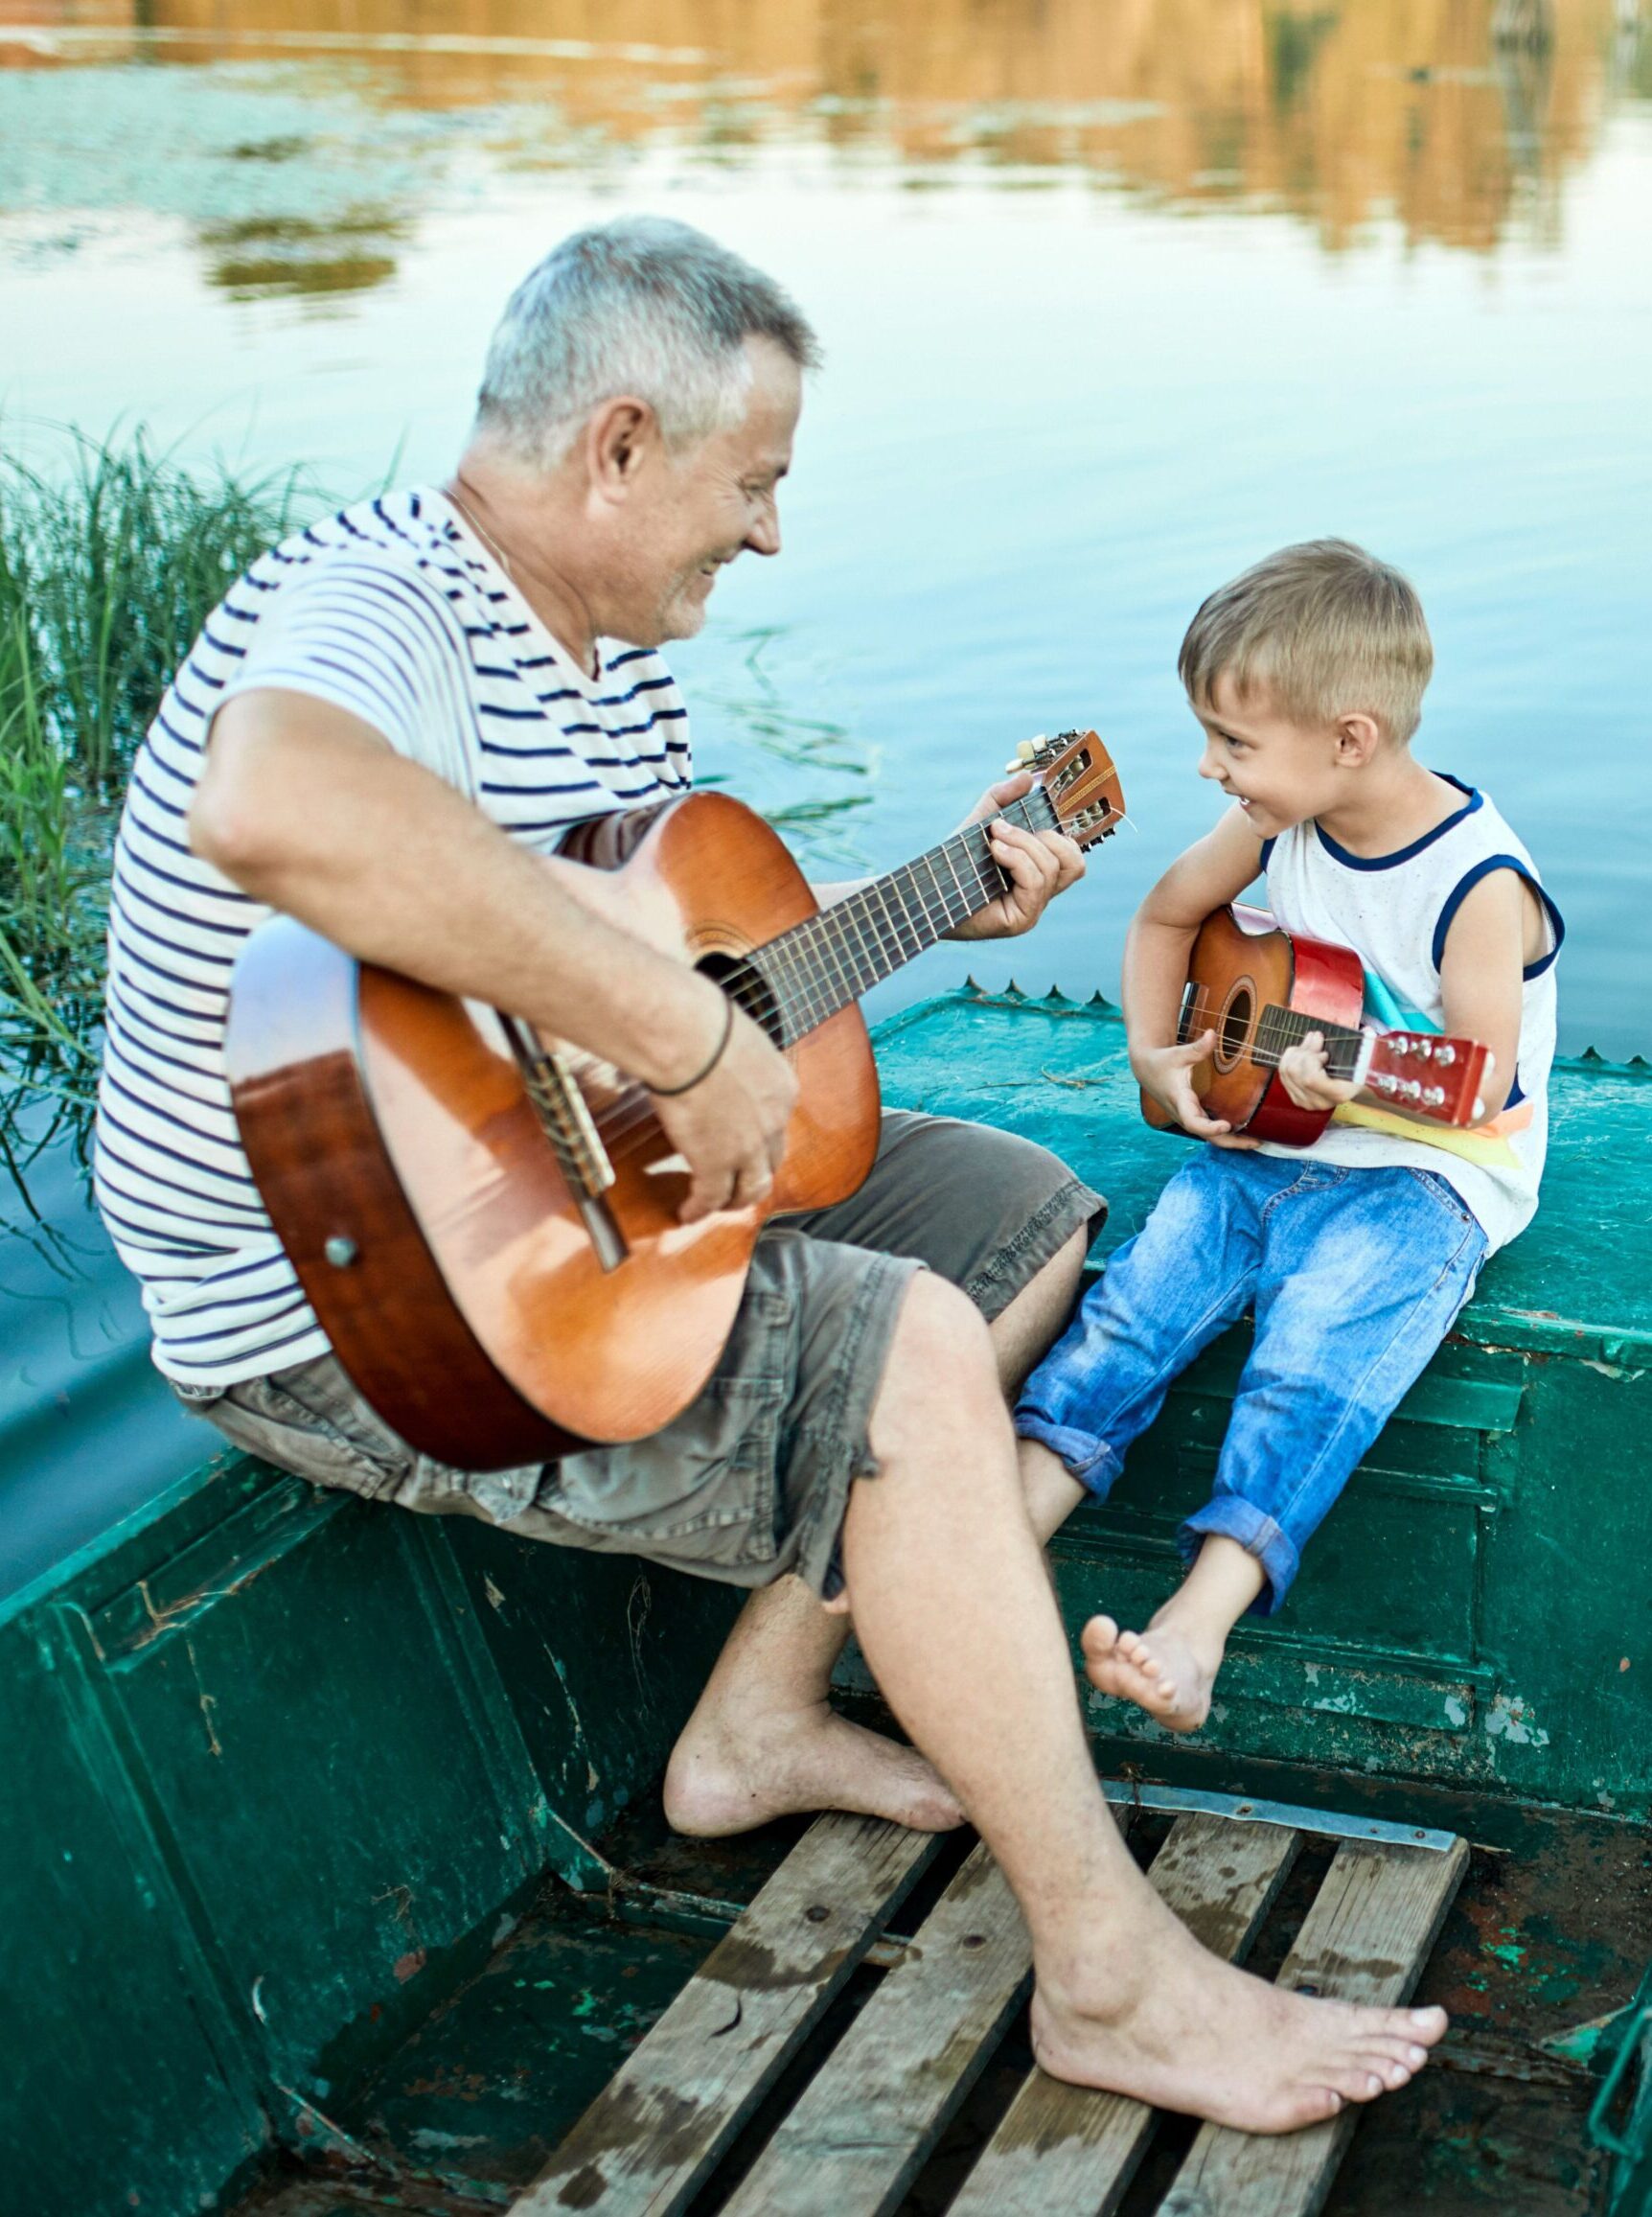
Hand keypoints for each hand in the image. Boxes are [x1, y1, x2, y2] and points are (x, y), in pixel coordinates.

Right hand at [647, 985, 797, 1223]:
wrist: (688, 1036)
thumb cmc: (701, 1020)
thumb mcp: (732, 1036)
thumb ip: (728, 1052)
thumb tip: (706, 1047)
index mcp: (781, 1087)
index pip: (777, 1122)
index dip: (762, 1138)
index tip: (746, 1142)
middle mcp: (774, 1121)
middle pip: (771, 1161)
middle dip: (756, 1175)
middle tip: (739, 1183)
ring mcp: (748, 1148)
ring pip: (750, 1189)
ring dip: (734, 1201)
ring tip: (718, 1206)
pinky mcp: (716, 1164)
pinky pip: (710, 1197)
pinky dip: (699, 1210)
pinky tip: (686, 1213)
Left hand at [947, 770, 1084, 941]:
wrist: (926, 889)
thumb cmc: (954, 860)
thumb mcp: (980, 821)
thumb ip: (1002, 798)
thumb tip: (1027, 777)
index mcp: (1038, 874)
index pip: (1072, 858)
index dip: (1061, 835)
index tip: (1030, 817)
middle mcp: (1040, 894)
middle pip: (1073, 863)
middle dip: (1043, 836)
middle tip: (1003, 828)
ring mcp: (1033, 910)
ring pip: (1051, 868)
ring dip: (1023, 843)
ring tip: (993, 839)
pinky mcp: (1021, 920)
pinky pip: (1035, 882)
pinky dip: (1017, 859)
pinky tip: (995, 851)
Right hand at [1133, 1031, 1258, 1148]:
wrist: (1147, 1070)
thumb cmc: (1163, 1061)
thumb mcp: (1179, 1054)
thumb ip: (1198, 1047)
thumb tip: (1212, 1033)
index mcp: (1180, 1101)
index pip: (1193, 1122)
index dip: (1209, 1127)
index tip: (1226, 1125)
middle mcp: (1184, 1114)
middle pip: (1207, 1137)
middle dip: (1231, 1142)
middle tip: (1256, 1143)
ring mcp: (1188, 1118)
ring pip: (1210, 1137)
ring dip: (1232, 1141)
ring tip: (1257, 1141)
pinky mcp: (1192, 1116)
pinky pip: (1210, 1131)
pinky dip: (1226, 1135)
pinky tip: (1245, 1133)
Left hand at [1276, 1030, 1359, 1114]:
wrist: (1354, 1086)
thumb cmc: (1359, 1068)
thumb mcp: (1363, 1057)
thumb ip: (1364, 1044)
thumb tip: (1367, 1031)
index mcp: (1337, 1094)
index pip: (1311, 1079)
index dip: (1311, 1059)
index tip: (1324, 1052)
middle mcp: (1319, 1101)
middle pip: (1295, 1072)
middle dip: (1304, 1050)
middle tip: (1317, 1039)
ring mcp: (1305, 1101)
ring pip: (1286, 1070)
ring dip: (1297, 1051)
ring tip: (1311, 1043)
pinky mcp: (1296, 1097)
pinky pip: (1283, 1074)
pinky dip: (1290, 1057)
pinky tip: (1303, 1052)